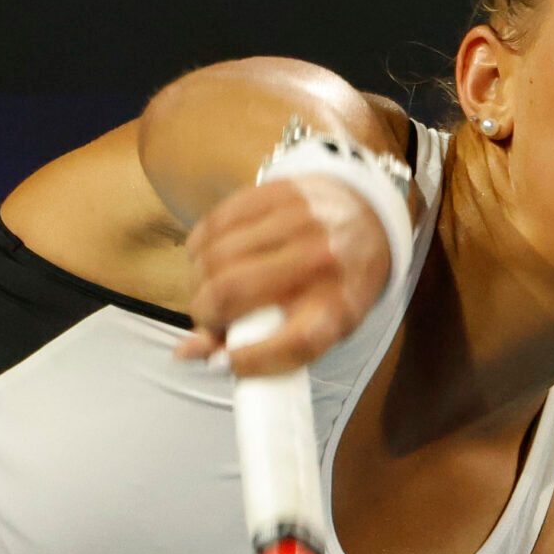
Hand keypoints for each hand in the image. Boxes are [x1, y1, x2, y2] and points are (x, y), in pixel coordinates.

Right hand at [170, 174, 391, 378]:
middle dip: (203, 312)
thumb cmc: (330, 288)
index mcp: (339, 308)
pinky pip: (214, 224)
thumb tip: (186, 353)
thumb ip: (253, 348)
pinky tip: (206, 257)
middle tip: (207, 317)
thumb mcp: (311, 326)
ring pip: (215, 257)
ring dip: (197, 280)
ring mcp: (300, 221)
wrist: (368, 219)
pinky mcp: (278, 192)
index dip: (248, 360)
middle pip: (233, 292)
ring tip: (207, 287)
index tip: (222, 361)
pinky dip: (199, 248)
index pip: (294, 343)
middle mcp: (322, 261)